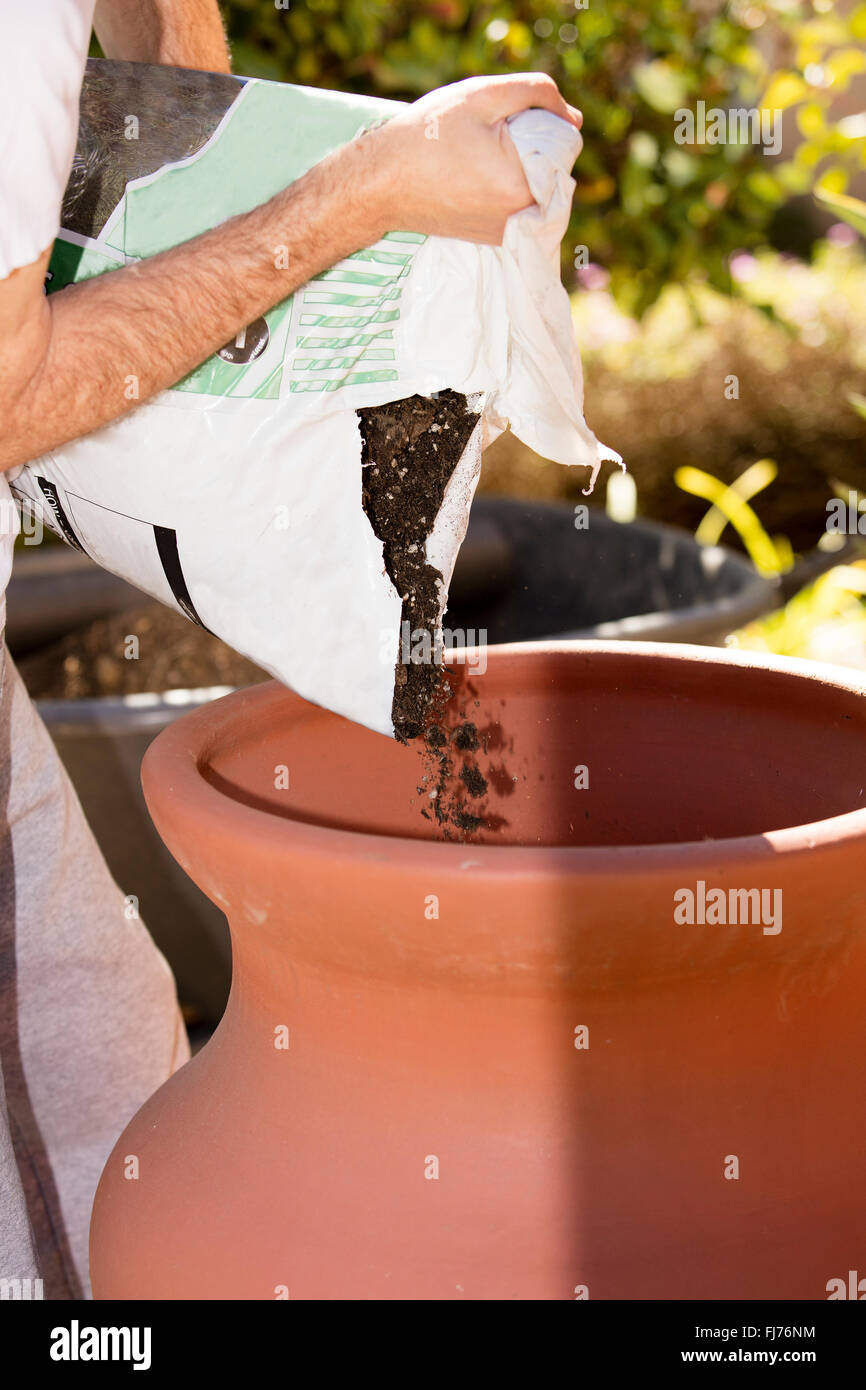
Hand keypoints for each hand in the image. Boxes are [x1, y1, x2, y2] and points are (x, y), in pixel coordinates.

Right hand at [362, 74, 582, 245]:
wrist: (380, 184)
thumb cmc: (426, 137)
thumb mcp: (483, 96)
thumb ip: (537, 94)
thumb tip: (573, 117)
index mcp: (524, 187)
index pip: (564, 146)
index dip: (540, 121)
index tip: (501, 121)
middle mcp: (521, 220)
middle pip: (552, 170)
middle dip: (532, 146)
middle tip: (485, 138)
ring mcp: (507, 235)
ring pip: (536, 189)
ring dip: (520, 167)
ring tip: (476, 157)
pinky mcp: (492, 240)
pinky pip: (518, 207)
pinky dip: (506, 188)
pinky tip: (473, 177)